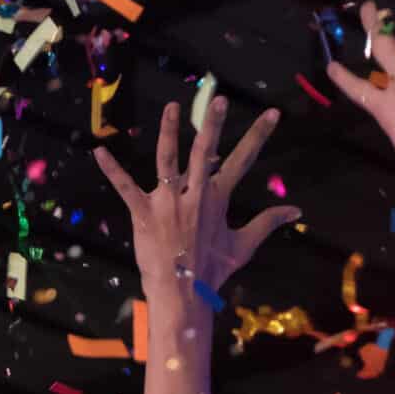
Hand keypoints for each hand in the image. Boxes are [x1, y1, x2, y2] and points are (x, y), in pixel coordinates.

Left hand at [94, 95, 297, 309]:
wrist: (183, 294)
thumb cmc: (211, 271)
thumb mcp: (243, 246)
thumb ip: (268, 222)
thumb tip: (296, 211)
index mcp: (218, 198)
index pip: (243, 160)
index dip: (258, 135)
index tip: (272, 113)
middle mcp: (194, 194)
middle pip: (205, 151)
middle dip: (213, 123)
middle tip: (219, 99)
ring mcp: (168, 202)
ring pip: (167, 158)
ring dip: (169, 131)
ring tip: (172, 107)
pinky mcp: (144, 213)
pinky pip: (125, 187)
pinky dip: (112, 169)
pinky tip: (99, 151)